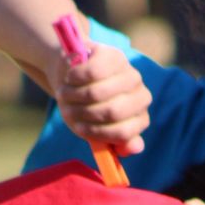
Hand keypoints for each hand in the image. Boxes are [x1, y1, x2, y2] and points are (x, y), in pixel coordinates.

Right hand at [49, 40, 152, 156]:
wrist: (74, 74)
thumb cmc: (86, 107)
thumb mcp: (97, 129)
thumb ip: (116, 141)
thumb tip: (135, 148)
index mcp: (140, 118)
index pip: (124, 132)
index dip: (97, 133)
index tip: (79, 128)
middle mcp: (141, 95)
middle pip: (112, 112)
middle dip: (83, 113)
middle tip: (67, 110)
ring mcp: (130, 74)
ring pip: (98, 93)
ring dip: (73, 96)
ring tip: (63, 95)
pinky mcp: (114, 56)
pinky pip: (91, 72)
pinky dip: (74, 78)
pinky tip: (70, 78)